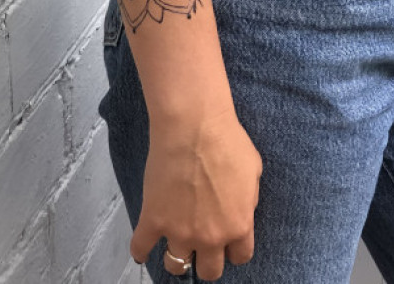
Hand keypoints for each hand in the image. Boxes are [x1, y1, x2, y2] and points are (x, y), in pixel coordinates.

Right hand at [130, 104, 262, 280]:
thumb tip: (241, 209)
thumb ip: (248, 199)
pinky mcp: (152, 219)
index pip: (240, 258)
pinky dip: (140, 250)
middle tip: (202, 242)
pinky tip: (143, 248)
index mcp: (238, 225)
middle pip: (210, 271)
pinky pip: (140, 248)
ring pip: (176, 266)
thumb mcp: (254, 171)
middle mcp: (210, 237)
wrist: (193, 125)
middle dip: (207, 259)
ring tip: (175, 246)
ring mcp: (179, 231)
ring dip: (177, 259)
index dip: (233, 249)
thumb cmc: (227, 140)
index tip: (227, 240)